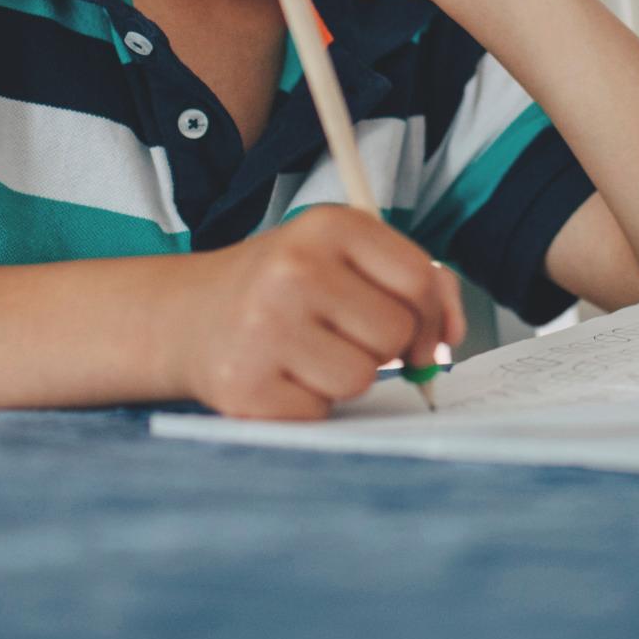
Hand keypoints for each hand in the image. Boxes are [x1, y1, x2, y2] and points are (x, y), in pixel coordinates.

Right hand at [169, 206, 466, 419]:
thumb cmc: (285, 287)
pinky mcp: (245, 385)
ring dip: (344, 376)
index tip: (418, 333)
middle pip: (394, 334)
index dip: (432, 317)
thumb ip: (417, 283)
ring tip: (307, 353)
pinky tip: (280, 375)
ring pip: (361, 378)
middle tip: (339, 333)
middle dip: (380, 346)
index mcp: (327, 226)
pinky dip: (309, 403)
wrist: (188, 315)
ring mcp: (264, 328)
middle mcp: (293, 269)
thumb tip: (450, 336)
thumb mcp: (345, 257)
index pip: (419, 280)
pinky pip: (320, 412)